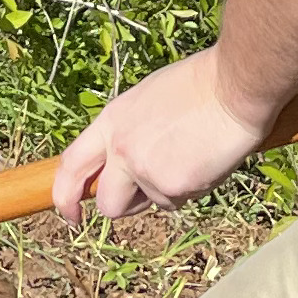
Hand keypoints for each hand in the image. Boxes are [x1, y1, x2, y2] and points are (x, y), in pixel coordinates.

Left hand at [53, 47, 280, 222]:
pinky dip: (192, 189)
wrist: (233, 87)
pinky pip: (179, 201)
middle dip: (125, 206)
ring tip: (190, 156)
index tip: (71, 212)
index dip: (64, 195)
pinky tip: (206, 161)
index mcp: (111, 122)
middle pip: (108, 203)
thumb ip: (128, 131)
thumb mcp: (146, 100)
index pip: (71, 165)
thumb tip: (126, 160)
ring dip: (166, 193)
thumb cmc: (199, 85)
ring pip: (151, 204)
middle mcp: (121, 150)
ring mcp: (145, 171)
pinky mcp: (172, 187)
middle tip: (146, 195)